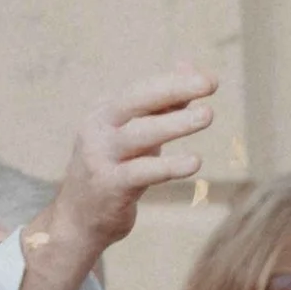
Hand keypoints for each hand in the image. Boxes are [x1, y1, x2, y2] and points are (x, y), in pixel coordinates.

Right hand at [7, 69, 216, 289]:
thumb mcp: (136, 137)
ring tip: (208, 115)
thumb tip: (193, 70)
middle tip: (206, 84)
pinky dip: (170, 166)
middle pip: (136, 101)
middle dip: (171, 89)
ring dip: (175, 124)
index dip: (175, 82)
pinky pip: (144, 172)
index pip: (142, 91)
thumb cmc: (116, 172)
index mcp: (106, 112)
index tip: (210, 79)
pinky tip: (195, 162)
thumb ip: (164, 108)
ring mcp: (102, 156)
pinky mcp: (111, 186)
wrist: (80, 219)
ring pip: (141, 134)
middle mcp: (99, 128)